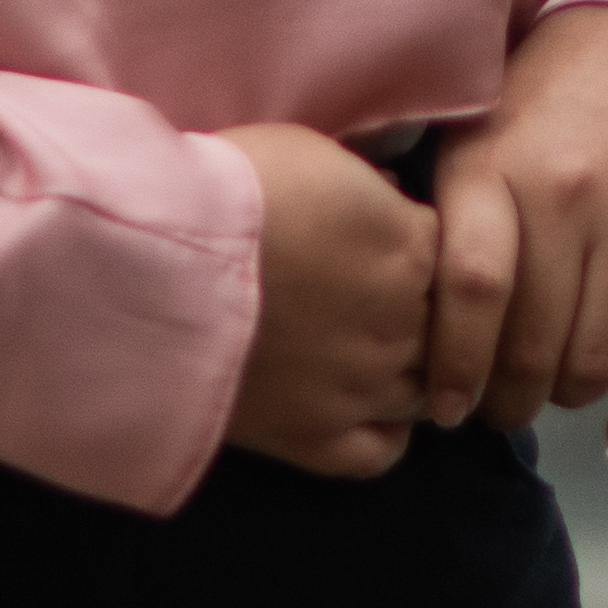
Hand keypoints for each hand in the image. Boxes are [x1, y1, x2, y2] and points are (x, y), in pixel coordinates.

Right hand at [225, 124, 434, 479]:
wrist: (154, 268)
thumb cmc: (227, 193)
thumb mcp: (316, 154)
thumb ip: (371, 190)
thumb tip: (389, 205)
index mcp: (410, 248)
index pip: (454, 253)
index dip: (417, 246)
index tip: (381, 240)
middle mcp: (401, 325)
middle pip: (444, 326)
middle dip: (415, 310)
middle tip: (363, 295)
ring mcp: (362, 389)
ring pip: (425, 390)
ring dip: (408, 371)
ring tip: (363, 351)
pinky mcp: (317, 440)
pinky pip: (383, 453)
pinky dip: (384, 432)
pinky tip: (362, 408)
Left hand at [421, 4, 607, 448]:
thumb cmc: (551, 90)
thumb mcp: (477, 124)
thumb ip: (444, 209)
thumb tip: (391, 315)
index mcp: (495, 165)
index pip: (470, 289)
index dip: (453, 366)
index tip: (440, 405)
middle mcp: (566, 194)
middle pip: (531, 342)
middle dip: (505, 400)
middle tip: (491, 410)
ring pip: (596, 356)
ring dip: (566, 399)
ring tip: (547, 396)